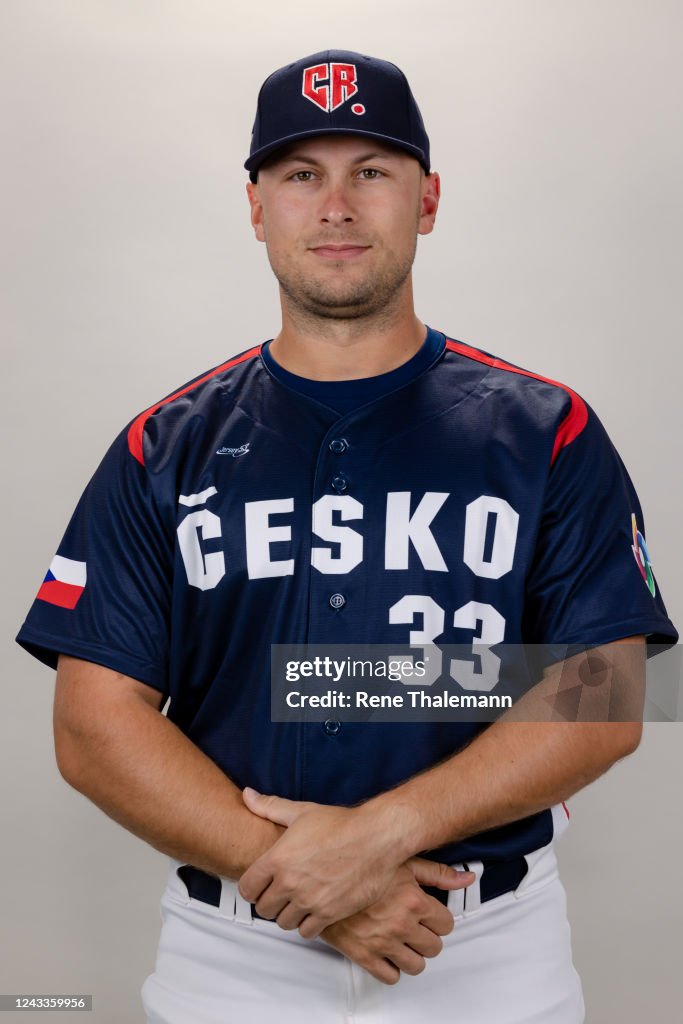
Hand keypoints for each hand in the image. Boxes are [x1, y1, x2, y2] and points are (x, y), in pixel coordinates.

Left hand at [238, 789, 471, 937]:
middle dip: (269, 901)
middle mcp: (290, 882)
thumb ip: (270, 806)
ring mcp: (309, 900)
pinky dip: (307, 924)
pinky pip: (306, 932)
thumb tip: (248, 795)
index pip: (247, 888)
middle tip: (280, 893)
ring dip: (288, 914)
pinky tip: (313, 910)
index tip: (260, 884)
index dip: (252, 887)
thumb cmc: (341, 824)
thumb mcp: (302, 811)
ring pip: (283, 923)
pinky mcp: (329, 913)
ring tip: (296, 902)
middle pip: (263, 909)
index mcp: (278, 858)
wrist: (376, 838)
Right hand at [321, 858, 470, 984]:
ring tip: (403, 940)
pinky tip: (388, 951)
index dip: (439, 919)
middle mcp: (401, 924)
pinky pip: (391, 976)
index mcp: (413, 900)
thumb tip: (466, 878)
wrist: (326, 879)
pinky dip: (392, 968)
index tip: (430, 916)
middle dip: (427, 937)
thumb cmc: (363, 868)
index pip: (446, 925)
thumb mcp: (404, 862)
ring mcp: (383, 942)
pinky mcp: (365, 956)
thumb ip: (438, 873)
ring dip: (412, 954)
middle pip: (434, 947)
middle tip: (417, 928)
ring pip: (416, 966)